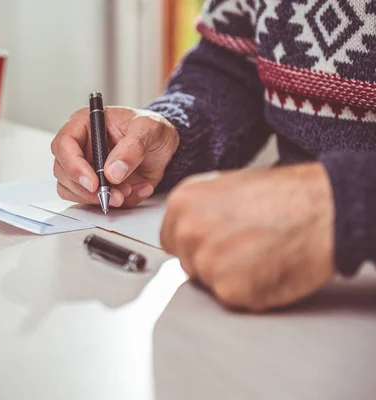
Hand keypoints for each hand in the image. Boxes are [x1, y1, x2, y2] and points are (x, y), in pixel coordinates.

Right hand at [51, 107, 178, 207]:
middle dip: (87, 189)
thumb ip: (132, 148)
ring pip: (72, 190)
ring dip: (97, 198)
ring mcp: (83, 167)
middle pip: (62, 171)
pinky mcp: (93, 185)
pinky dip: (112, 203)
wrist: (163, 147)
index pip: (63, 144)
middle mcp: (79, 146)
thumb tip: (112, 172)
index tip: (93, 182)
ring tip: (127, 192)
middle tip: (114, 195)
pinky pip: (90, 201)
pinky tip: (133, 192)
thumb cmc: (151, 129)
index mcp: (84, 123)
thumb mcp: (149, 129)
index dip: (73, 165)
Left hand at [160, 163, 335, 311]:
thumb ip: (201, 212)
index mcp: (183, 202)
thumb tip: (191, 231)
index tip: (211, 244)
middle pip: (187, 262)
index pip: (170, 239)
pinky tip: (267, 268)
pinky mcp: (228, 289)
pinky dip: (249, 291)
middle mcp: (188, 231)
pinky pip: (230, 298)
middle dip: (211, 260)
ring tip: (259, 254)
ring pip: (207, 282)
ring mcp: (206, 261)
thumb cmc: (287, 196)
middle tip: (244, 247)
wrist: (323, 210)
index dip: (194, 245)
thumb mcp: (228, 188)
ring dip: (230, 276)